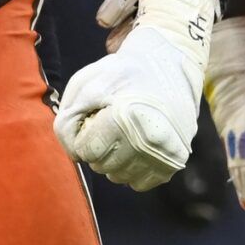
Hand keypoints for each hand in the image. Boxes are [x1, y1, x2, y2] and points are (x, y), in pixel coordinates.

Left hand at [55, 0, 216, 190]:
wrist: (170, 61)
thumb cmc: (123, 71)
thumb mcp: (86, 82)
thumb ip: (68, 121)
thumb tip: (75, 156)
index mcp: (126, 117)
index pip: (85, 151)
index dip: (84, 131)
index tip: (97, 113)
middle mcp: (150, 139)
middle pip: (101, 165)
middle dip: (99, 145)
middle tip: (113, 118)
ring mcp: (166, 152)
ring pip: (119, 176)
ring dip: (115, 157)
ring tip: (126, 129)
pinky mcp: (176, 160)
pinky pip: (139, 182)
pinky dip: (133, 166)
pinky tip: (138, 142)